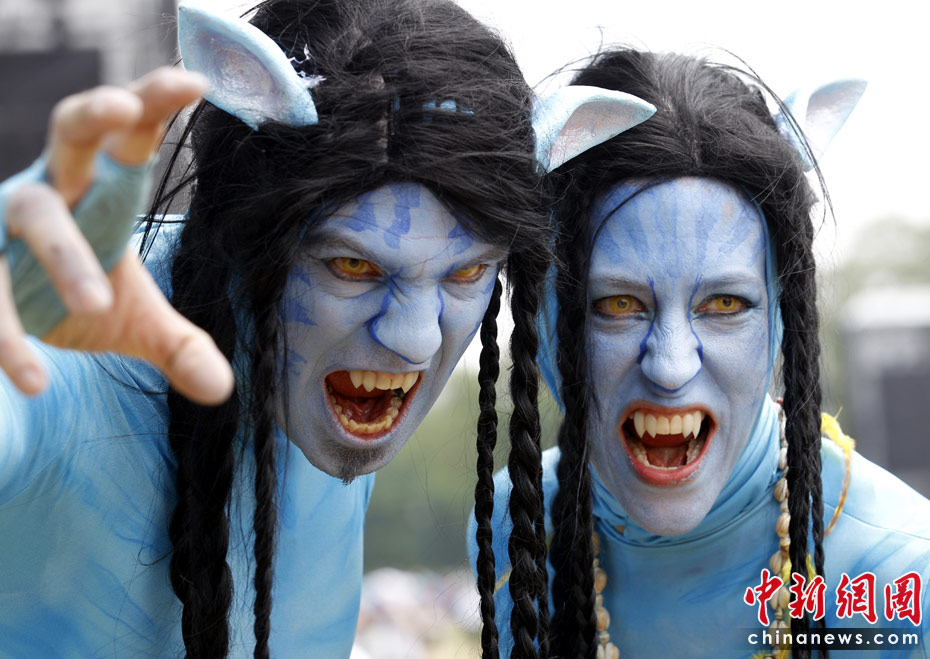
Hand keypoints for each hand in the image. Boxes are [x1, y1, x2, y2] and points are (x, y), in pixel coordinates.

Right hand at [0, 68, 233, 404]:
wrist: (11, 328)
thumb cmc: (77, 300)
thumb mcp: (134, 322)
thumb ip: (178, 347)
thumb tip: (221, 390)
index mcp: (98, 192)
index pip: (131, 139)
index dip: (155, 103)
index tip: (194, 81)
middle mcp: (52, 193)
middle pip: (70, 135)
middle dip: (93, 114)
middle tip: (120, 105)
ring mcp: (4, 221)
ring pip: (33, 214)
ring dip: (63, 254)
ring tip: (95, 307)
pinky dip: (6, 334)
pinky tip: (31, 379)